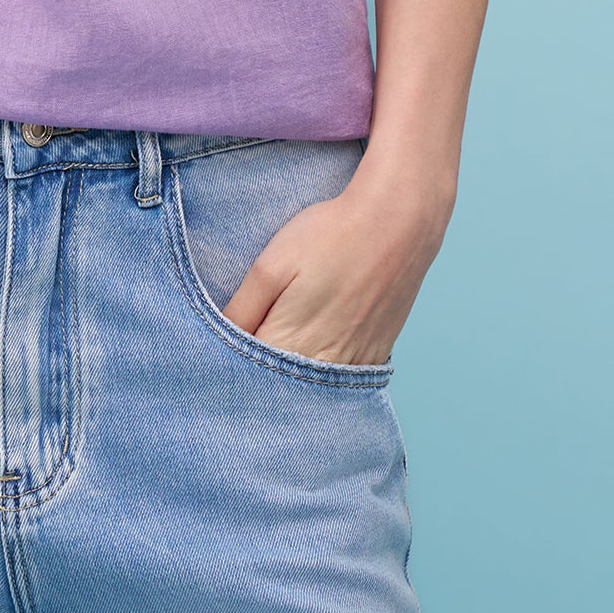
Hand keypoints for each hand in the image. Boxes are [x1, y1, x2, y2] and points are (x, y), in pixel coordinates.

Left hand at [220, 165, 449, 366]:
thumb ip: (241, 311)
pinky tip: (315, 345)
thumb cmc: (329, 236)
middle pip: (278, 389)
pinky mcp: (375, 355)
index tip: (220, 347)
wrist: (397, 223)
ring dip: (291, 377)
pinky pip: (340, 380)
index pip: (245, 376)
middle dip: (257, 375)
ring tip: (285, 337)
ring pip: (309, 389)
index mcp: (289, 346)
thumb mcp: (271, 265)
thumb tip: (216, 342)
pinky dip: (322, 373)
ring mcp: (353, 366)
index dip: (228, 365)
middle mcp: (322, 368)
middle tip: (251, 340)